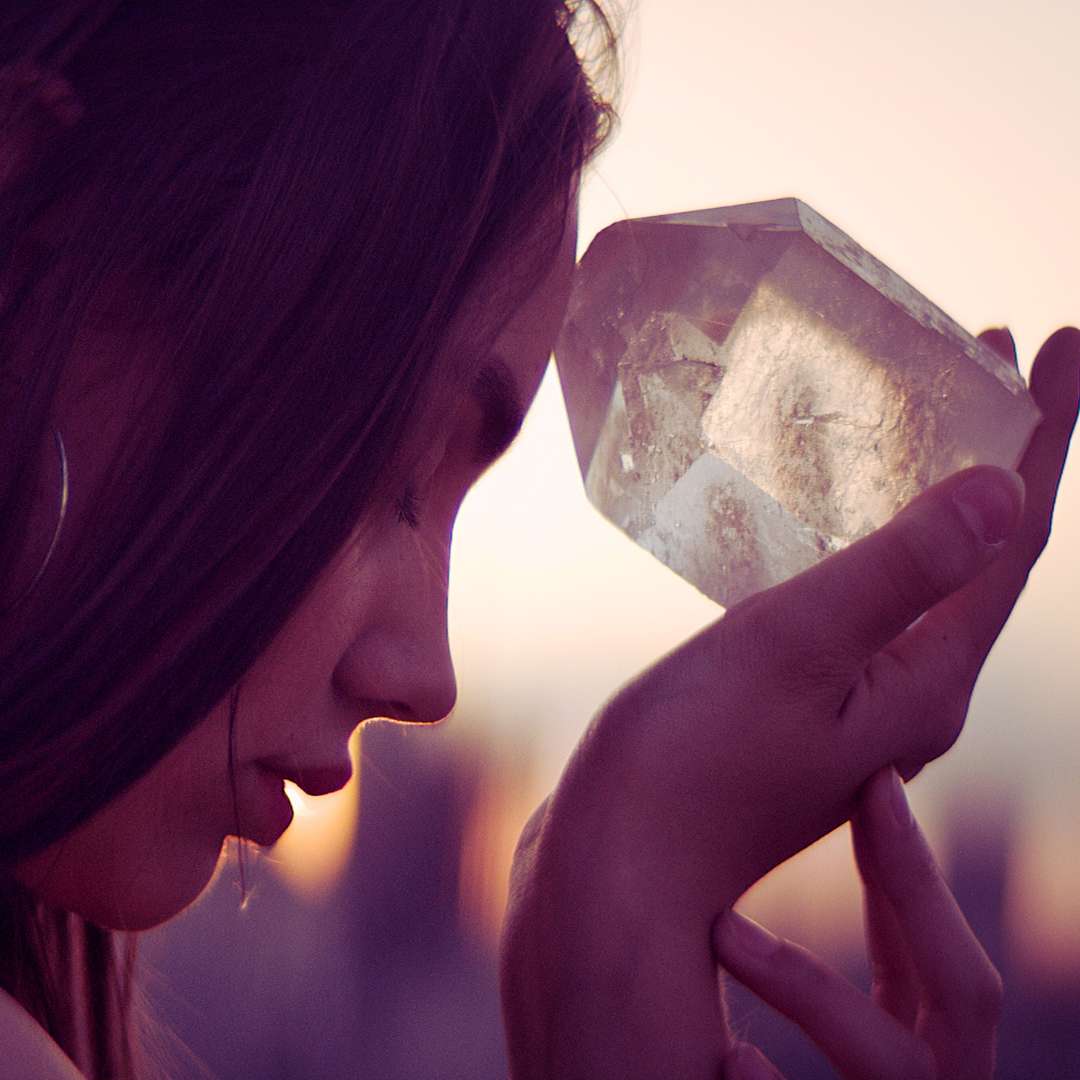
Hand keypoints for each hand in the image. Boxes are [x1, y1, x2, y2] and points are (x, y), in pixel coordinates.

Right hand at [501, 327, 1077, 1078]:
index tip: (1068, 341)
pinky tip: (834, 514)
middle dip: (1000, 451)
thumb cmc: (689, 763)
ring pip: (920, 575)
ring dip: (932, 487)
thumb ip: (898, 572)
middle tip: (994, 353)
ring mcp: (856, 704)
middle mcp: (910, 695)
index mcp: (927, 682)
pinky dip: (868, 535)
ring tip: (927, 411)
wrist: (619, 865)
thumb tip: (1004, 490)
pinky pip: (863, 600)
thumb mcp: (793, 650)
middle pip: (980, 555)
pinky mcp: (803, 704)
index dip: (1048, 437)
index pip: (1013, 542)